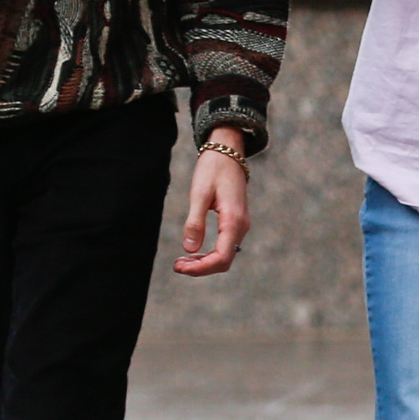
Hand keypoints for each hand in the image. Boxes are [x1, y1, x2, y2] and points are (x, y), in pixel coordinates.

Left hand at [173, 132, 249, 276]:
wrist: (228, 151)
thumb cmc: (213, 169)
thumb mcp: (199, 194)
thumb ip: (195, 222)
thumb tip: (189, 249)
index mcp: (233, 220)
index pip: (221, 257)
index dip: (201, 268)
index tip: (179, 267)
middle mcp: (241, 226)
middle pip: (224, 261)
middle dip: (201, 268)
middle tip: (177, 266)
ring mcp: (240, 225)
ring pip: (225, 255)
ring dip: (204, 262)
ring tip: (182, 260)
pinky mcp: (235, 222)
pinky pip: (225, 246)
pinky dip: (209, 253)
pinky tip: (194, 251)